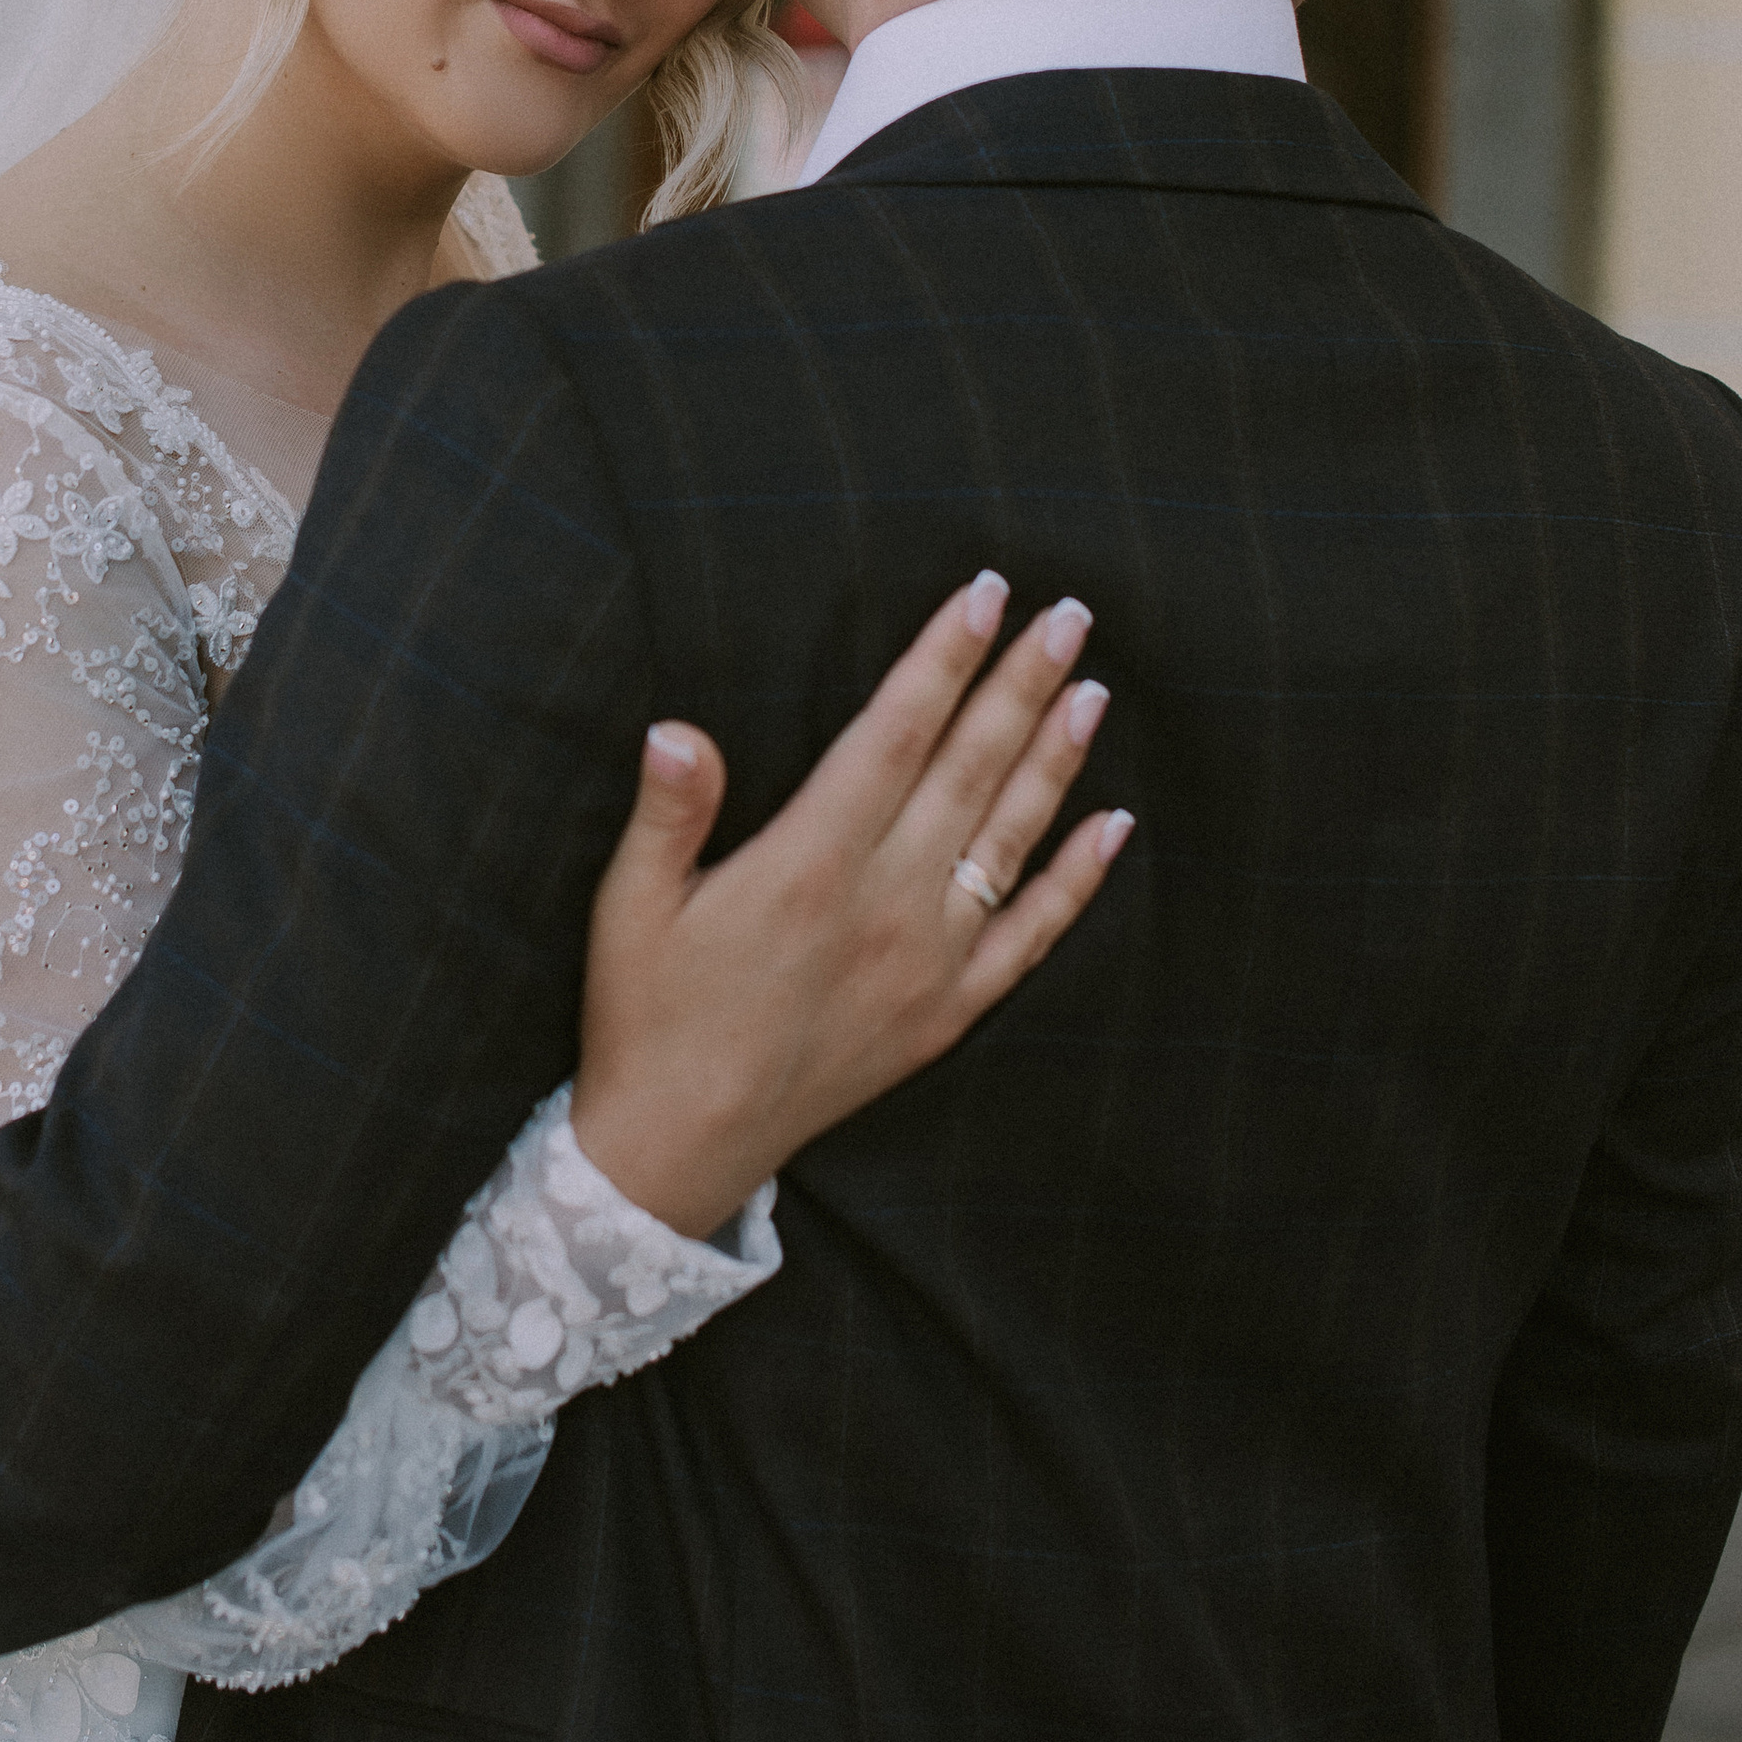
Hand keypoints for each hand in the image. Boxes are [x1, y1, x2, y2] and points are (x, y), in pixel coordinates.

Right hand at [570, 575, 1128, 1236]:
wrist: (680, 1148)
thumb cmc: (646, 1013)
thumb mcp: (630, 905)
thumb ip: (668, 812)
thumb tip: (678, 729)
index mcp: (808, 864)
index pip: (896, 733)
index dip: (943, 658)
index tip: (985, 593)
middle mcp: (884, 906)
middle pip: (970, 769)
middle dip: (1021, 683)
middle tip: (1070, 613)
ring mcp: (927, 963)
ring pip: (1010, 839)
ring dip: (1056, 758)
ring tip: (1092, 687)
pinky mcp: (946, 1013)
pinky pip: (1031, 936)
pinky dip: (1077, 879)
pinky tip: (1111, 825)